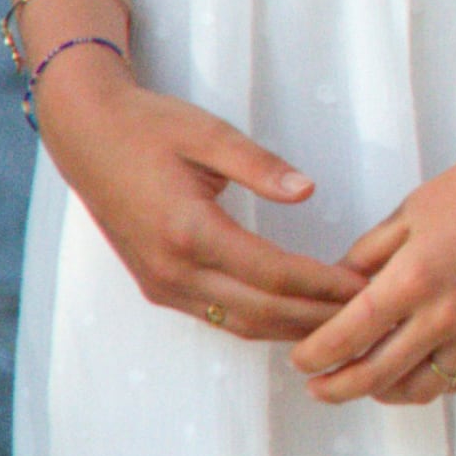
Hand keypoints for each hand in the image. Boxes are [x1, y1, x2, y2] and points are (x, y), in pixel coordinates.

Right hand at [39, 62, 360, 339]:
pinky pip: (218, 318)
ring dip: (292, 329)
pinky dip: (261, 322)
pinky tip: (296, 318)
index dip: (323, 285)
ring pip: (239, 324)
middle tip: (370, 315)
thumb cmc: (149, 127)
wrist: (86, 135)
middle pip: (261, 311)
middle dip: (318, 317)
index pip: (273, 273)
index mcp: (189, 231)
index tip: (365, 286)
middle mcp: (173, 270)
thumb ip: (259, 166)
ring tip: (343, 324)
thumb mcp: (208, 133)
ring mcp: (162, 284)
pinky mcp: (158, 287)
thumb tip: (307, 191)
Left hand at [291, 111, 455, 406]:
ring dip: (385, 391)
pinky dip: (435, 382)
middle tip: (319, 388)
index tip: (301, 360)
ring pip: (420, 389)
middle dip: (336, 388)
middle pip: (374, 377)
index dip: (313, 355)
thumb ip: (370, 253)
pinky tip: (422, 369)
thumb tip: (339, 285)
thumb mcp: (414, 208)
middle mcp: (445, 316)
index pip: (345, 336)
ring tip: (370, 382)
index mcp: (412, 279)